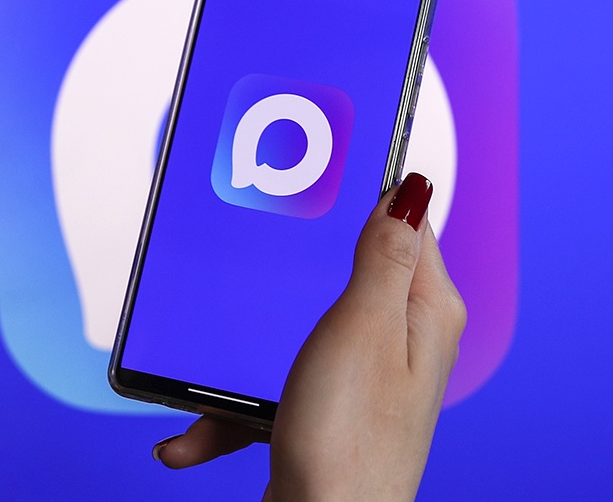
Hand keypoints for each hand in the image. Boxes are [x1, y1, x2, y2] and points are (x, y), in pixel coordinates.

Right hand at [152, 174, 465, 500]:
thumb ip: (385, 256)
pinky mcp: (327, 409)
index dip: (367, 193)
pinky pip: (274, 385)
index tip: (319, 175)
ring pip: (296, 330)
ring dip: (248, 349)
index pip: (407, 226)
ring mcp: (362, 377)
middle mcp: (399, 341)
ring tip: (206, 367)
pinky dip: (233, 406)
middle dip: (291, 268)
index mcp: (421, 311)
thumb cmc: (348, 436)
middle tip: (250, 250)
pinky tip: (191, 430)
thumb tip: (415, 188)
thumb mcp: (362, 326)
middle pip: (344, 273)